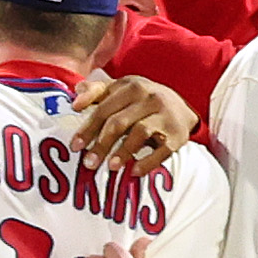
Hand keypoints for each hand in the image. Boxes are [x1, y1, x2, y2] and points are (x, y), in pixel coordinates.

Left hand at [74, 75, 194, 174]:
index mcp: (130, 86)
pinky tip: (135, 171)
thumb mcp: (121, 89)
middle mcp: (148, 97)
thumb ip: (96, 91)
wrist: (182, 107)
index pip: (103, 108)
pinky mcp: (178, 133)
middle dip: (101, 144)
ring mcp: (165, 115)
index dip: (88, 128)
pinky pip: (162, 150)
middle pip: (119, 122)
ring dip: (123, 151)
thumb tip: (76, 97)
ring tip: (111, 167)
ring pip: (139, 132)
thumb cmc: (141, 100)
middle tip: (89, 163)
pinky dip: (148, 162)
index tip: (75, 146)